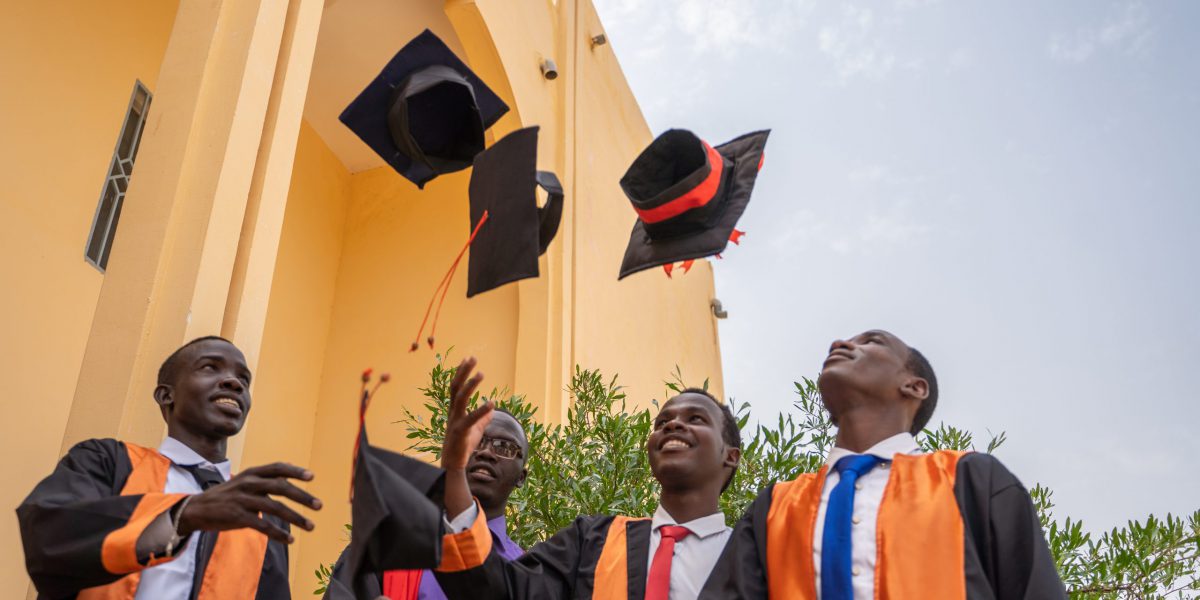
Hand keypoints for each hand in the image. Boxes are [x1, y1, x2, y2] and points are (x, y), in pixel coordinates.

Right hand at [176, 462, 322, 543]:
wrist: (196, 509)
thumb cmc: (227, 496)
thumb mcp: (244, 481)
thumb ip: (265, 479)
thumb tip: (291, 472)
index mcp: (252, 473)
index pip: (277, 468)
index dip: (295, 471)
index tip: (312, 477)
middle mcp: (248, 483)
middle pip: (281, 487)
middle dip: (302, 497)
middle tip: (319, 506)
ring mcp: (242, 500)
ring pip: (275, 508)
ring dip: (295, 518)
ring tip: (310, 526)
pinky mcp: (236, 516)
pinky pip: (262, 525)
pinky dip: (278, 534)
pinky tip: (289, 540)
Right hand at [441, 357, 490, 517]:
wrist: (453, 465)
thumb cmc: (463, 446)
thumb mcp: (475, 429)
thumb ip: (482, 418)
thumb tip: (493, 408)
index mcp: (455, 410)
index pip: (456, 387)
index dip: (461, 372)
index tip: (468, 358)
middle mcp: (452, 413)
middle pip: (455, 388)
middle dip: (463, 372)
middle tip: (472, 358)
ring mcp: (454, 422)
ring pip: (460, 399)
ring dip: (470, 385)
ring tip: (481, 374)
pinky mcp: (460, 432)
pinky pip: (470, 419)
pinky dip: (481, 411)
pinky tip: (492, 403)